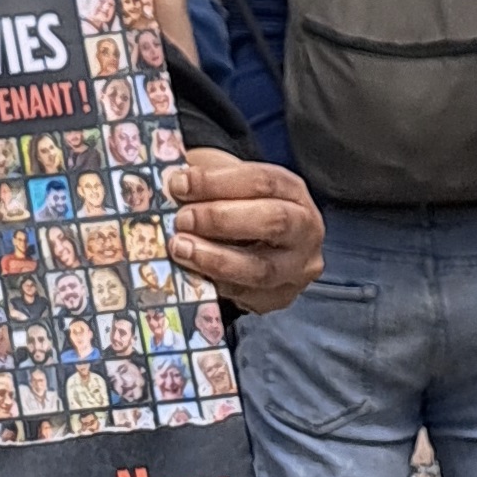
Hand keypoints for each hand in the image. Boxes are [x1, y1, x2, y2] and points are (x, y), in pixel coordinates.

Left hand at [167, 148, 324, 315]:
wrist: (261, 235)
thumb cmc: (238, 200)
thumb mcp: (227, 179)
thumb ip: (205, 180)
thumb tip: (169, 182)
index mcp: (293, 190)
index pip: (261, 181)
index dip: (217, 182)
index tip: (179, 184)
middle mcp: (306, 228)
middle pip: (272, 222)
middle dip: (221, 220)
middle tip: (182, 220)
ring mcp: (299, 267)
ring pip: (262, 269)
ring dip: (216, 260)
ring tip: (181, 249)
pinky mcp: (283, 297)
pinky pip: (251, 297)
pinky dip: (220, 285)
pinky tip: (195, 274)